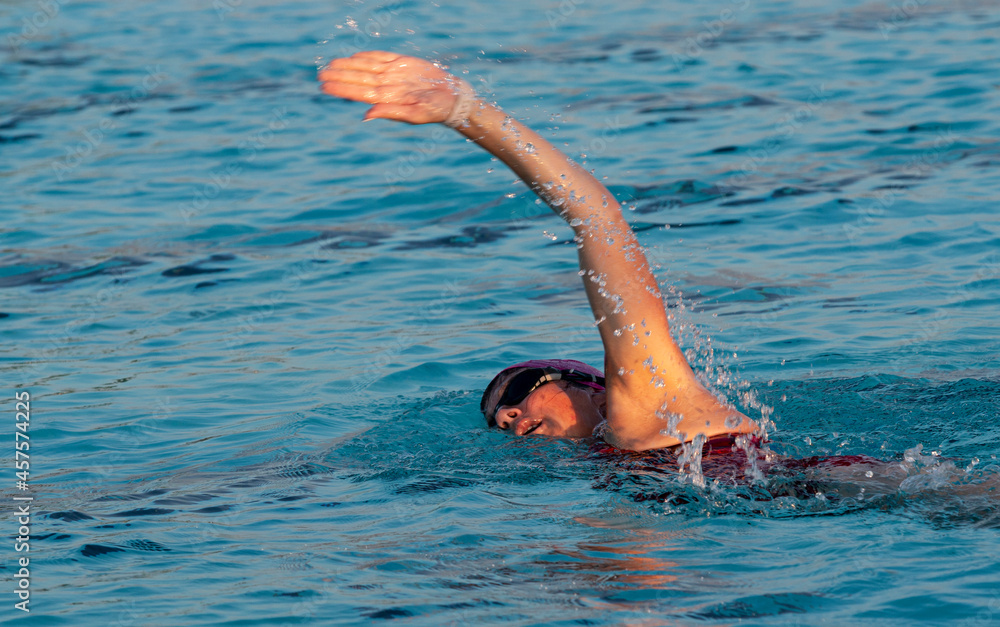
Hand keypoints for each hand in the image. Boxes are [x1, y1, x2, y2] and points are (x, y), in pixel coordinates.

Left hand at [318, 50, 462, 124]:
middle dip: (338, 76)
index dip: (340, 89)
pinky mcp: (403, 63)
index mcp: (386, 98)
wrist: (453, 97)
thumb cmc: (435, 110)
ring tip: (330, 65)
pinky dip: (367, 57)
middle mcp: (387, 85)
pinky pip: (381, 58)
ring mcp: (393, 73)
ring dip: (348, 66)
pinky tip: (354, 57)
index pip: (357, 92)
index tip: (323, 87)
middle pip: (357, 78)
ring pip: (365, 67)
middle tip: (319, 74)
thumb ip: (390, 113)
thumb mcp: (414, 115)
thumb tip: (366, 115)